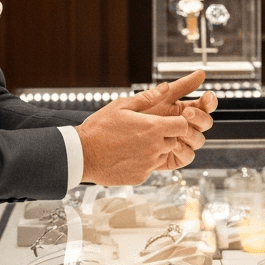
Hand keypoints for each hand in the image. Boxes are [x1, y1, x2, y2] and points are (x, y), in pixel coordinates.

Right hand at [77, 71, 213, 184]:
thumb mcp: (121, 106)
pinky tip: (128, 155)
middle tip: (146, 131)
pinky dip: (144, 162)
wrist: (82, 155)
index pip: (182, 125)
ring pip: (163, 154)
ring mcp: (148, 164)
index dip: (177, 122)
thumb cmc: (99, 128)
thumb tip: (166, 87)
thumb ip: (147, 97)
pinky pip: (151, 167)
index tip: (167, 121)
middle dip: (166, 135)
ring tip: (134, 143)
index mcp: (152, 128)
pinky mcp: (141, 176)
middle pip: (175, 140)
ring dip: (155, 149)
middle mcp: (154, 147)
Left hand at [122, 69, 217, 165]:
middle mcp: (180, 125)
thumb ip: (163, 92)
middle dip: (200, 116)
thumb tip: (188, 77)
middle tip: (188, 112)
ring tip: (178, 130)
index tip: (207, 96)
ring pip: (198, 138)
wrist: (102, 148)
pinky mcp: (172, 158)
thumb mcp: (138, 102)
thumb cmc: (117, 122)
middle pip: (204, 121)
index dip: (209, 101)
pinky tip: (173, 144)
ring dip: (192, 133)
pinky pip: (187, 155)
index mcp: (175, 109)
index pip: (201, 104)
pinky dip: (184, 150)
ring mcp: (178, 142)